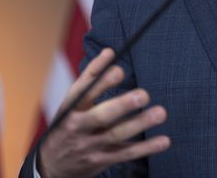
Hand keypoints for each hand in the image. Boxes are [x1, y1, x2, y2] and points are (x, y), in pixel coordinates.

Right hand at [38, 48, 170, 177]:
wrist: (53, 165)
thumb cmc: (68, 124)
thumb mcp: (72, 103)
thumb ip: (91, 78)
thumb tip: (110, 51)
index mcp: (70, 108)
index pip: (84, 91)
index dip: (101, 80)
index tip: (119, 69)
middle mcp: (78, 127)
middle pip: (101, 116)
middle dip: (122, 105)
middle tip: (143, 95)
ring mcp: (90, 146)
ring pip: (117, 135)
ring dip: (139, 124)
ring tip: (160, 112)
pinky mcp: (102, 160)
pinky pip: (126, 154)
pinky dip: (146, 148)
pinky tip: (164, 140)